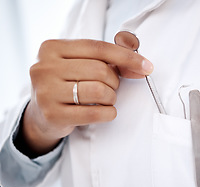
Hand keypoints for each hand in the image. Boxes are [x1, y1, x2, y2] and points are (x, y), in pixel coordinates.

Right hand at [20, 36, 152, 155]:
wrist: (44, 114)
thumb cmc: (69, 84)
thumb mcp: (84, 63)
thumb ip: (112, 56)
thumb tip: (140, 62)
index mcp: (52, 48)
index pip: (98, 48)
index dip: (127, 57)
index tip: (146, 66)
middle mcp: (44, 67)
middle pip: (100, 70)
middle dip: (115, 81)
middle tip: (111, 88)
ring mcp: (46, 92)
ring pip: (99, 91)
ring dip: (111, 98)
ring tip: (105, 100)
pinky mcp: (53, 115)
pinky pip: (94, 113)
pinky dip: (108, 113)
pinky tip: (105, 111)